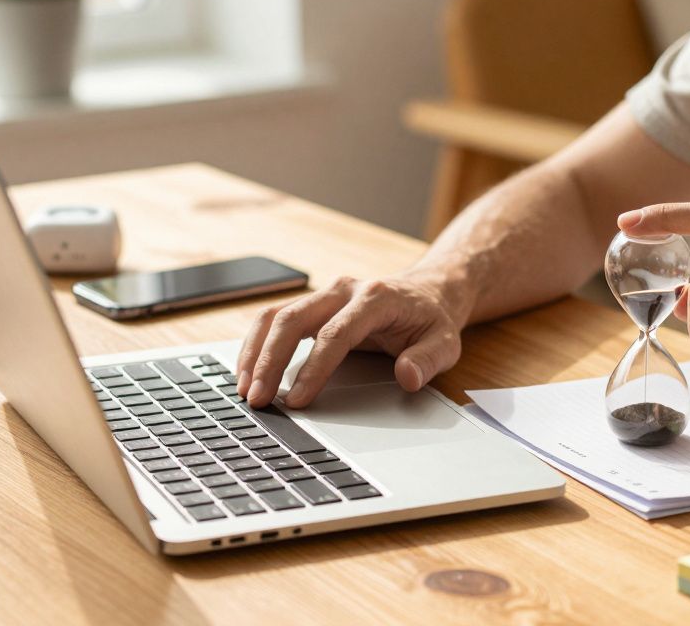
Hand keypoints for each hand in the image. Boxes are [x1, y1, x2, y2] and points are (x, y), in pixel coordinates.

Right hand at [235, 272, 465, 408]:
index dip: (313, 369)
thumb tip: (407, 377)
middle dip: (270, 361)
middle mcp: (343, 289)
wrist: (427, 292)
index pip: (335, 334)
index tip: (298, 400)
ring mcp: (324, 294)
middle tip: (257, 399)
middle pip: (293, 319)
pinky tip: (248, 372)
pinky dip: (257, 346)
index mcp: (375, 298)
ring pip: (276, 316)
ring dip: (255, 353)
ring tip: (244, 389)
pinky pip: (275, 320)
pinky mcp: (313, 304)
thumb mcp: (445, 342)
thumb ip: (427, 360)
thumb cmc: (432, 320)